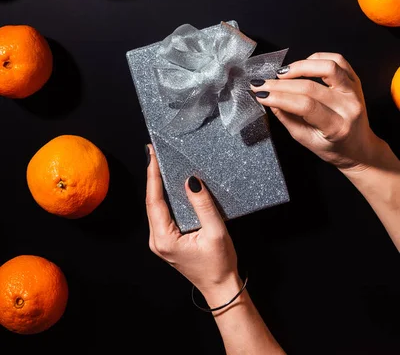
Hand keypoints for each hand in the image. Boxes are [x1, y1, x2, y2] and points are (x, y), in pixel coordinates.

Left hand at [145, 145, 240, 305]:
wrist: (220, 288)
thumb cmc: (219, 263)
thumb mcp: (215, 231)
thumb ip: (203, 205)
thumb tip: (191, 180)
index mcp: (164, 239)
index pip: (154, 200)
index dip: (153, 175)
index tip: (151, 155)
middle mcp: (157, 240)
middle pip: (152, 202)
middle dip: (153, 176)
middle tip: (153, 152)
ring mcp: (160, 241)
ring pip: (156, 207)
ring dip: (158, 185)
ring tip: (159, 163)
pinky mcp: (167, 240)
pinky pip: (162, 213)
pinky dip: (164, 196)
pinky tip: (169, 184)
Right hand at [250, 52, 387, 171]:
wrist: (360, 147)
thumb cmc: (333, 147)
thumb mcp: (305, 140)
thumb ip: (286, 118)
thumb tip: (268, 99)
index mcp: (337, 127)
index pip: (304, 106)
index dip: (279, 97)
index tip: (260, 94)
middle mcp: (349, 107)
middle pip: (310, 87)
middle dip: (280, 84)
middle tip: (262, 84)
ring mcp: (355, 92)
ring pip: (327, 67)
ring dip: (300, 66)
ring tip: (282, 73)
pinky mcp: (356, 81)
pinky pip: (338, 60)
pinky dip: (318, 58)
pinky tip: (303, 65)